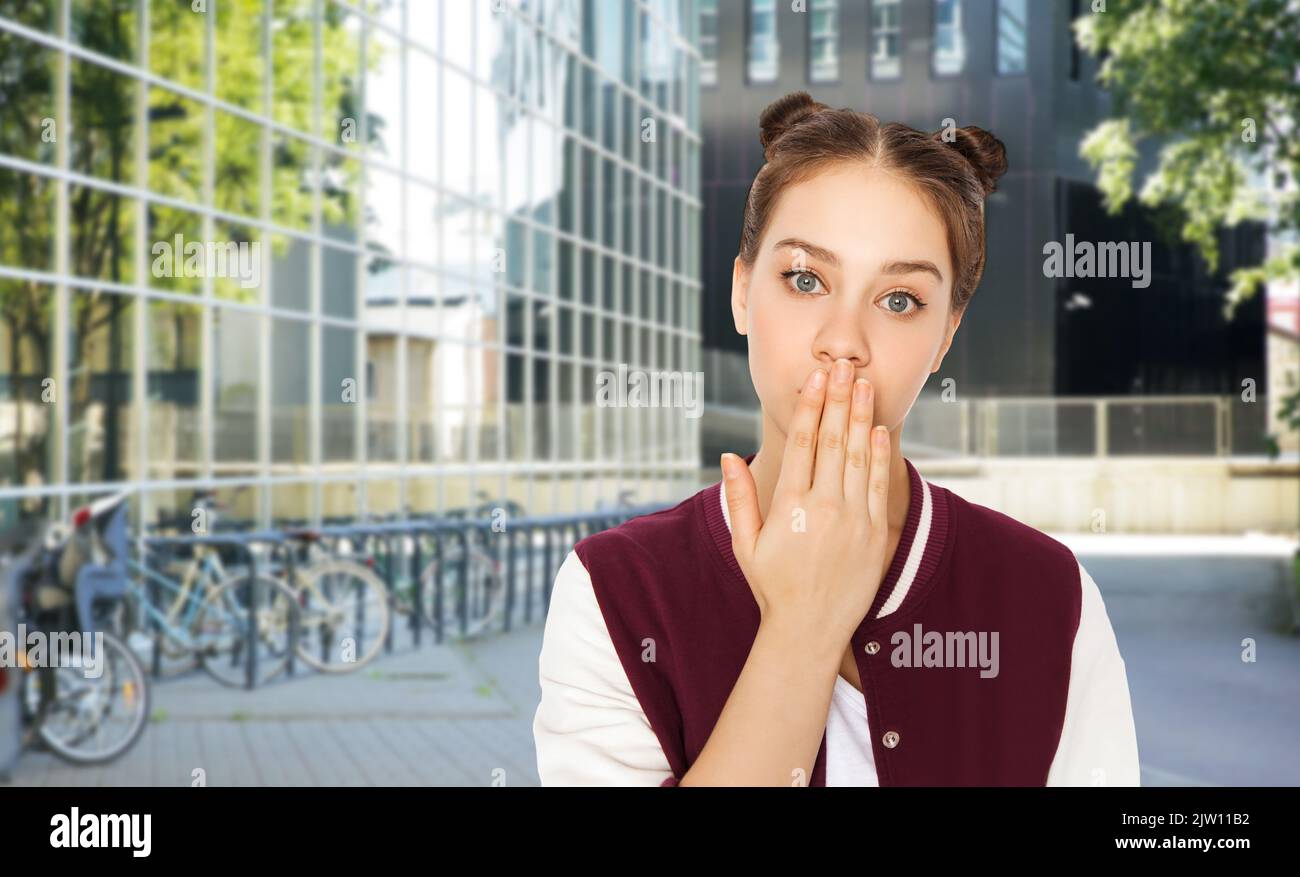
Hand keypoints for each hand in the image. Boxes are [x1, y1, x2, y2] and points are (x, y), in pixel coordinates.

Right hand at [721, 359, 892, 644]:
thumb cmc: (773, 586)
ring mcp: (852, 520)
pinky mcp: (874, 533)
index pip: (802, 444)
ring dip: (861, 417)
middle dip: (837, 399)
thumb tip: (729, 456)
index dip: (810, 407)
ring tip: (862, 385)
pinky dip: (880, 454)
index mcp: (788, 506)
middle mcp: (822, 507)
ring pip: (858, 456)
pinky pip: (877, 484)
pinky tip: (878, 429)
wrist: (809, 630)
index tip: (815, 379)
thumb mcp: (745, 544)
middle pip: (833, 440)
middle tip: (842, 366)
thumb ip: (739, 498)